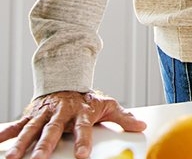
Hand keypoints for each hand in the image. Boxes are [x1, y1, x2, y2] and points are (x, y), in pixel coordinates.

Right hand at [1, 91, 145, 158]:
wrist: (67, 78)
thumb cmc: (87, 98)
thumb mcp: (107, 104)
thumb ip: (123, 117)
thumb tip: (141, 126)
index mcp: (81, 112)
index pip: (83, 129)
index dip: (83, 142)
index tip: (82, 156)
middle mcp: (61, 113)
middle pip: (52, 131)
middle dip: (45, 146)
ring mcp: (45, 114)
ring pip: (31, 129)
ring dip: (21, 144)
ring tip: (12, 158)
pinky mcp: (32, 114)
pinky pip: (17, 124)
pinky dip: (6, 133)